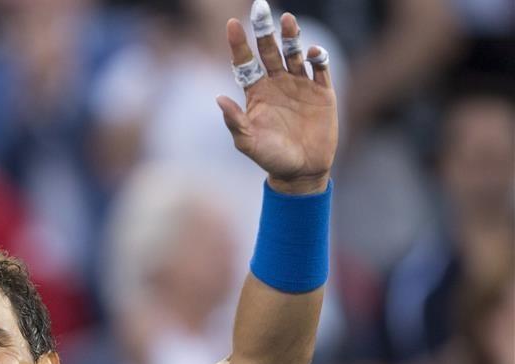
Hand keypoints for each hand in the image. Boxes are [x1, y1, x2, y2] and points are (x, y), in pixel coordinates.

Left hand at [216, 10, 337, 193]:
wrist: (301, 171)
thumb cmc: (270, 158)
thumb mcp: (248, 142)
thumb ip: (235, 121)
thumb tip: (218, 99)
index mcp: (256, 92)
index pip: (244, 62)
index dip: (238, 43)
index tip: (232, 24)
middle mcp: (276, 83)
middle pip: (268, 50)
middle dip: (264, 30)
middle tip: (260, 8)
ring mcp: (300, 85)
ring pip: (293, 53)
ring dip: (291, 36)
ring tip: (287, 20)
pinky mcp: (322, 91)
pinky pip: (319, 69)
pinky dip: (317, 57)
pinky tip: (311, 52)